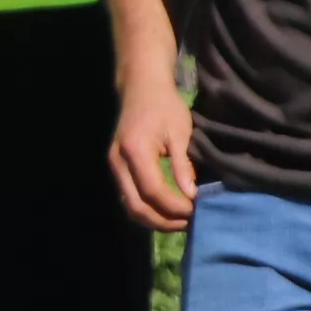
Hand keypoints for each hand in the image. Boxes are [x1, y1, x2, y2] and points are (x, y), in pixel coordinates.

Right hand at [108, 75, 197, 231]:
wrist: (141, 88)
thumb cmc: (164, 105)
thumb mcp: (180, 132)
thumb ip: (183, 165)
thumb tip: (192, 196)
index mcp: (135, 151)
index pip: (153, 190)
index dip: (175, 206)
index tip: (196, 210)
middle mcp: (118, 163)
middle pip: (136, 206)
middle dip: (163, 221)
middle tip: (189, 222)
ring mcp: (114, 167)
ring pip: (129, 206)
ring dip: (154, 220)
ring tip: (180, 221)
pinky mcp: (117, 169)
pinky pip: (129, 198)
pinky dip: (147, 210)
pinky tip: (167, 211)